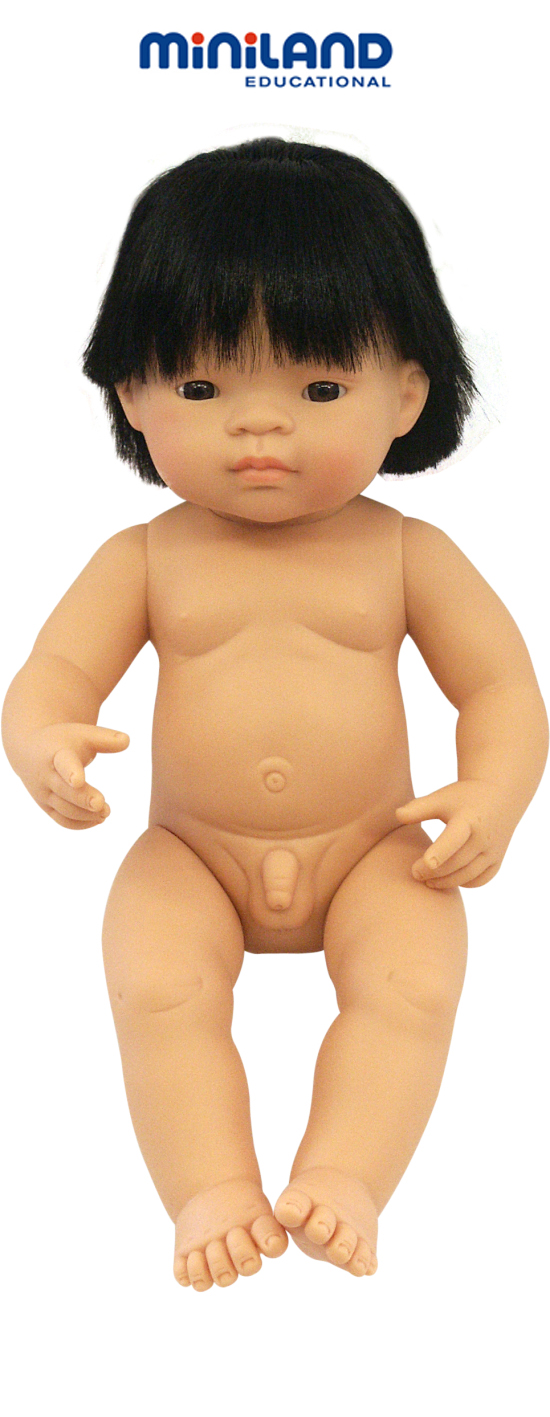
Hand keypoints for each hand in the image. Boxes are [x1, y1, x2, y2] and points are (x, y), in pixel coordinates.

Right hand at [19, 722, 128, 828]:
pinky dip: (80, 824)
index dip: (71, 772)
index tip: (79, 780)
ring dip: (86, 814)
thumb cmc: (64, 742)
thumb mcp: (82, 734)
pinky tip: (98, 820)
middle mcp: (47, 776)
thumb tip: (127, 741)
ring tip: (107, 813)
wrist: (29, 751)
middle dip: (83, 800)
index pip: (63, 764)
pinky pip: (62, 820)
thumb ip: (105, 739)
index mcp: (57, 754)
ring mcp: (44, 794)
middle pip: (64, 792)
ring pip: (64, 810)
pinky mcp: (46, 807)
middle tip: (103, 806)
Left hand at [395, 780, 514, 888]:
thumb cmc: (463, 798)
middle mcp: (484, 837)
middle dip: (434, 872)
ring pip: (468, 875)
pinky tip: (447, 879)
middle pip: (457, 862)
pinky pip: (480, 880)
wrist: (500, 796)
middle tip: (415, 874)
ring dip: (446, 882)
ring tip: (427, 880)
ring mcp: (493, 851)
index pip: (454, 839)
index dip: (439, 852)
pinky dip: (463, 883)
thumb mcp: (442, 797)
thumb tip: (396, 815)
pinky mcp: (497, 860)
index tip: (423, 864)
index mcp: (468, 819)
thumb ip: (419, 808)